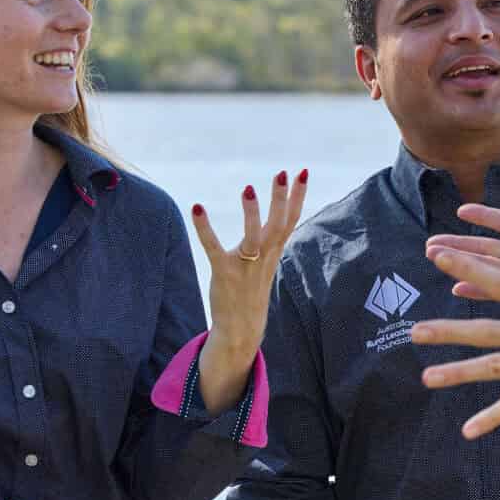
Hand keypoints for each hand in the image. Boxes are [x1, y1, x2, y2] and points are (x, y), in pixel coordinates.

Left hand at [189, 170, 310, 409]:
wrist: (241, 328)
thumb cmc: (252, 290)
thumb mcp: (267, 261)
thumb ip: (272, 239)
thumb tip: (280, 216)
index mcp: (274, 252)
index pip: (290, 220)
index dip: (298, 196)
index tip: (302, 172)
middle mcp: (264, 257)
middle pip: (277, 224)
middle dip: (281, 199)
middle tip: (283, 173)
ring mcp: (245, 266)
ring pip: (252, 237)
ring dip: (251, 213)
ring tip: (248, 188)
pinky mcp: (224, 273)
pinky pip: (214, 248)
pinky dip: (205, 229)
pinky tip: (197, 208)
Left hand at [413, 155, 499, 439]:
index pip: (499, 284)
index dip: (467, 267)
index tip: (438, 257)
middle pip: (485, 331)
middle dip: (448, 330)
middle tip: (414, 331)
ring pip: (494, 367)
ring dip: (459, 372)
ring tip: (425, 379)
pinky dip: (493, 416)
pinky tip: (467, 431)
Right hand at [424, 154, 499, 295]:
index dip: (486, 216)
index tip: (462, 210)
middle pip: (488, 246)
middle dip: (460, 243)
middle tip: (431, 243)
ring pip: (487, 269)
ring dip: (460, 264)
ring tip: (434, 259)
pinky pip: (499, 295)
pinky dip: (479, 291)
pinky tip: (458, 289)